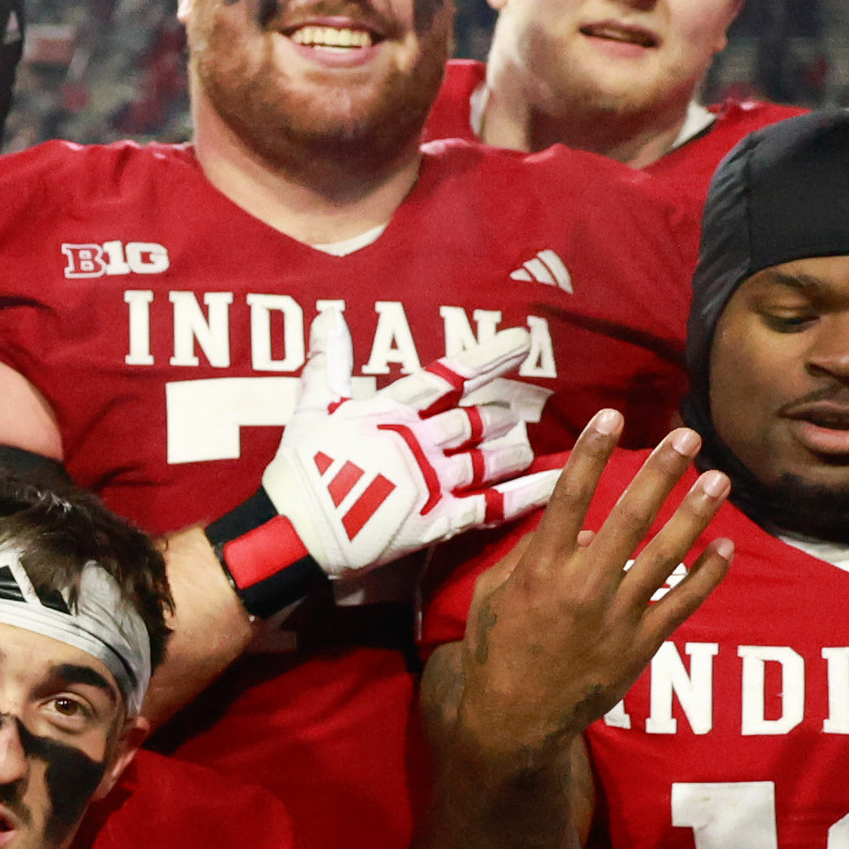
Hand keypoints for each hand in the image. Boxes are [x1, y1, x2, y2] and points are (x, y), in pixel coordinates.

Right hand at [259, 326, 550, 582]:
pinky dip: (525, 496)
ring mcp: (430, 482)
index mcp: (391, 413)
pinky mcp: (435, 521)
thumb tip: (328, 318)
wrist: (293, 531)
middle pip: (476, 421)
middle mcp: (418, 442)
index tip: (523, 341)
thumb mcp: (310, 410)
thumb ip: (328, 365)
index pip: (449, 376)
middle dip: (499, 419)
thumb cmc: (299, 471)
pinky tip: (555, 485)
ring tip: (523, 448)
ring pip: (489, 460)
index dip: (488, 357)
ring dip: (512, 452)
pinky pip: (490, 507)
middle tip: (513, 417)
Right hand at [438, 420, 737, 769]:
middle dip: (659, 473)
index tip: (611, 415)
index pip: (568, 497)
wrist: (513, 720)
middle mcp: (580, 586)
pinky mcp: (639, 644)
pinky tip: (723, 548)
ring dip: (694, 514)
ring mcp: (614, 616)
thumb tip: (579, 525)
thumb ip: (530, 555)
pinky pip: (681, 603)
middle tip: (686, 437)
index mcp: (540, 569)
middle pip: (627, 517)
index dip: (591, 453)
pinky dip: (705, 576)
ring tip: (718, 480)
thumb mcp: (493, 596)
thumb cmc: (497, 652)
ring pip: (664, 555)